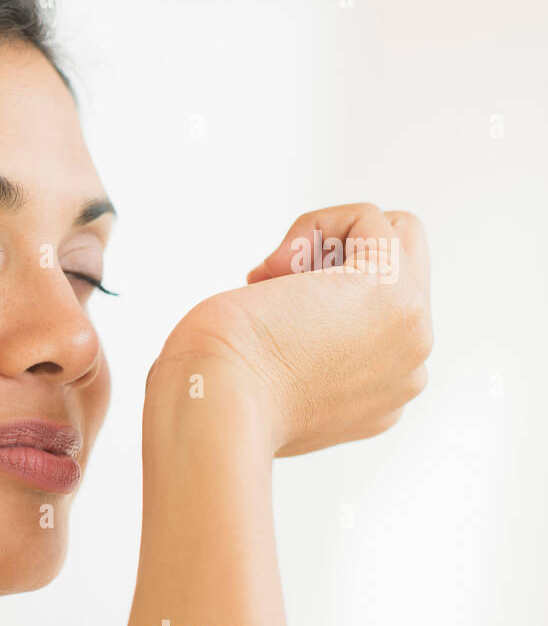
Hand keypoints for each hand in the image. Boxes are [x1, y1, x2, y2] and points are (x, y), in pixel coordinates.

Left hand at [154, 203, 432, 456]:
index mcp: (381, 399)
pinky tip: (272, 270)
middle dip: (334, 261)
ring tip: (269, 279)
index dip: (322, 298)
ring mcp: (411, 330)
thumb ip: (303, 363)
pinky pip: (369, 219)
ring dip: (322, 242)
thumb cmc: (217, 396)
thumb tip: (297, 317)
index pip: (379, 320)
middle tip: (272, 286)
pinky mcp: (393, 289)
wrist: (214, 405)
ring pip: (396, 239)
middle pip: (402, 274)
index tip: (269, 322)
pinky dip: (312, 226)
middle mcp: (408, 369)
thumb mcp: (270, 389)